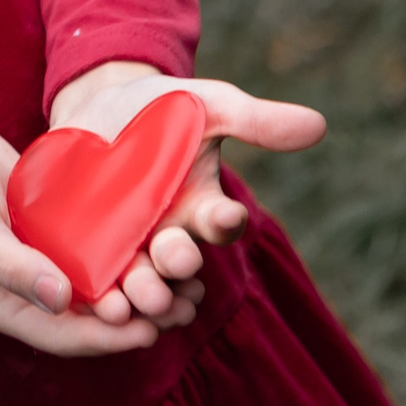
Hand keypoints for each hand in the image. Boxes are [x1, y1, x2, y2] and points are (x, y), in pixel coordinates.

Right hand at [0, 124, 180, 355]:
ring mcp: (46, 263)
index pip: (65, 336)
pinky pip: (99, 250)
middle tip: (188, 306)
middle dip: (140, 316)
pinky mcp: (57, 234)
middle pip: (93, 318)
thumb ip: (12, 265)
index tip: (151, 330)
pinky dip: (130, 251)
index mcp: (6, 306)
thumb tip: (62, 299)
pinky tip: (164, 239)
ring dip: (144, 286)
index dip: (110, 337)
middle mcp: (32, 293)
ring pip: (103, 286)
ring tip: (191, 280)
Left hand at [44, 62, 327, 328]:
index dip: (225, 219)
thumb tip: (319, 124)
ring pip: (141, 281)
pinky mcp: (87, 250)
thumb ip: (256, 120)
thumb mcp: (209, 105)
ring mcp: (129, 247)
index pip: (222, 221)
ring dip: (143, 291)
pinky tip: (99, 301)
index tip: (226, 214)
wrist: (99, 104)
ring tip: (140, 294)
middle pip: (180, 259)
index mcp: (204, 207)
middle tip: (175, 257)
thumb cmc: (164, 106)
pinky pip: (97, 280)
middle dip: (177, 261)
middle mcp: (170, 235)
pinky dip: (100, 294)